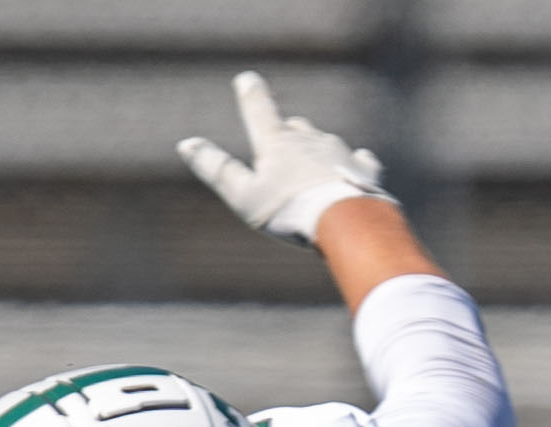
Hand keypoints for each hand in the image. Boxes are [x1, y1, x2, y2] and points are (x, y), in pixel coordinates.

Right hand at [179, 70, 391, 245]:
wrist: (347, 223)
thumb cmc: (291, 212)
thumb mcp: (245, 196)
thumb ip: (217, 170)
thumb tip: (187, 145)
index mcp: (276, 141)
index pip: (259, 108)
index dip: (251, 94)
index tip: (248, 80)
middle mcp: (308, 138)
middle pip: (295, 127)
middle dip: (289, 136)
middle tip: (284, 156)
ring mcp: (338, 151)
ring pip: (326, 143)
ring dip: (319, 153)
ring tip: (317, 178)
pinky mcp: (364, 169)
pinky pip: (360, 159)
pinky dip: (354, 165)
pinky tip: (354, 171)